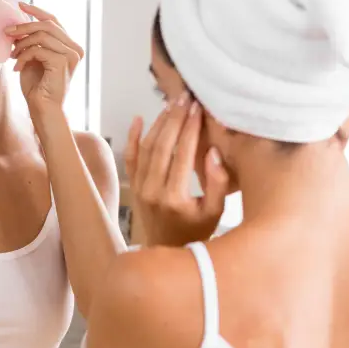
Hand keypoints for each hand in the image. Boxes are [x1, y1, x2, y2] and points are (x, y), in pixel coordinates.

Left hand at [8, 3, 82, 122]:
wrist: (43, 109)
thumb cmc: (38, 87)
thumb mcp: (33, 58)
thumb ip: (31, 41)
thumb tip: (18, 24)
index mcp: (70, 46)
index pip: (54, 21)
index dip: (36, 11)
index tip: (19, 5)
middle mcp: (75, 49)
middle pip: (48, 25)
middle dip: (24, 26)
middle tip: (7, 32)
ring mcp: (71, 56)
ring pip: (42, 35)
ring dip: (22, 43)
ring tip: (13, 55)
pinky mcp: (62, 63)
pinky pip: (38, 49)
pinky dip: (24, 55)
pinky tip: (17, 67)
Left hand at [125, 95, 228, 247]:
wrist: (167, 250)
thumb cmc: (197, 231)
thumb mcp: (215, 212)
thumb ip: (217, 183)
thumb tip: (212, 152)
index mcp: (174, 197)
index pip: (182, 154)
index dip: (190, 128)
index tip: (198, 108)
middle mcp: (153, 190)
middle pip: (162, 146)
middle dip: (174, 118)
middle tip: (185, 97)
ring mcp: (140, 188)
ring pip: (146, 148)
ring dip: (159, 123)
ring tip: (172, 104)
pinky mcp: (134, 187)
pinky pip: (130, 158)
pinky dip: (133, 137)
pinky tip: (138, 118)